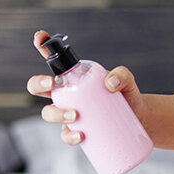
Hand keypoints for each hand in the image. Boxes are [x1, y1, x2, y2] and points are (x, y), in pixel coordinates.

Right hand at [25, 30, 143, 145]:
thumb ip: (121, 75)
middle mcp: (64, 94)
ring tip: (74, 115)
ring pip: (48, 112)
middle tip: (51, 83)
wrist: (136, 117)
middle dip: (37, 83)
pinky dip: (70, 136)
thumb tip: (109, 84)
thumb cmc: (126, 94)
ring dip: (56, 113)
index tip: (39, 37)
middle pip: (38, 87)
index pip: (53, 60)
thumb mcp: (126, 81)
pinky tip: (80, 136)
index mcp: (71, 77)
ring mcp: (67, 113)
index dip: (42, 46)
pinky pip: (66, 135)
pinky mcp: (76, 131)